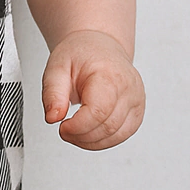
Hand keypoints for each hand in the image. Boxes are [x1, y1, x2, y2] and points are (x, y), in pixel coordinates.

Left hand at [41, 30, 144, 149]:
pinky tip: (88, 133)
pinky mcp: (137, 113)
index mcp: (110, 75)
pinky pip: (121, 136)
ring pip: (116, 136)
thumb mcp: (57, 68)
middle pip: (107, 127)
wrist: (99, 48)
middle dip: (81, 136)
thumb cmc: (81, 55)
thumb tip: (53, 117)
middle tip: (64, 130)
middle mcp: (129, 88)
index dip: (77, 127)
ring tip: (74, 130)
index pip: (98, 112)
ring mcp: (136, 101)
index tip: (62, 126)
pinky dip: (102, 141)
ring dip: (90, 141)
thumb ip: (52, 93)